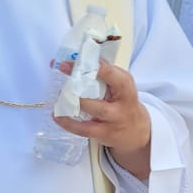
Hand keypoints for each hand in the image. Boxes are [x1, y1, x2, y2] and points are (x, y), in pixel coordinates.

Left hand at [52, 59, 151, 179]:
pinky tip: (57, 116)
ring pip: (94, 110)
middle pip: (102, 91)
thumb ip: (100, 73)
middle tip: (63, 68)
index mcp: (125, 85)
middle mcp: (122, 102)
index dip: (94, 65)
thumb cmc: (122, 101)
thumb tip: (68, 62)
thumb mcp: (119, 85)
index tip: (77, 59)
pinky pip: (84, 129)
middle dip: (80, 80)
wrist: (135, 131)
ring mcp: (113, 119)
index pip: (112, 73)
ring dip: (74, 102)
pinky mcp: (104, 133)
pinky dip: (68, 123)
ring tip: (59, 95)